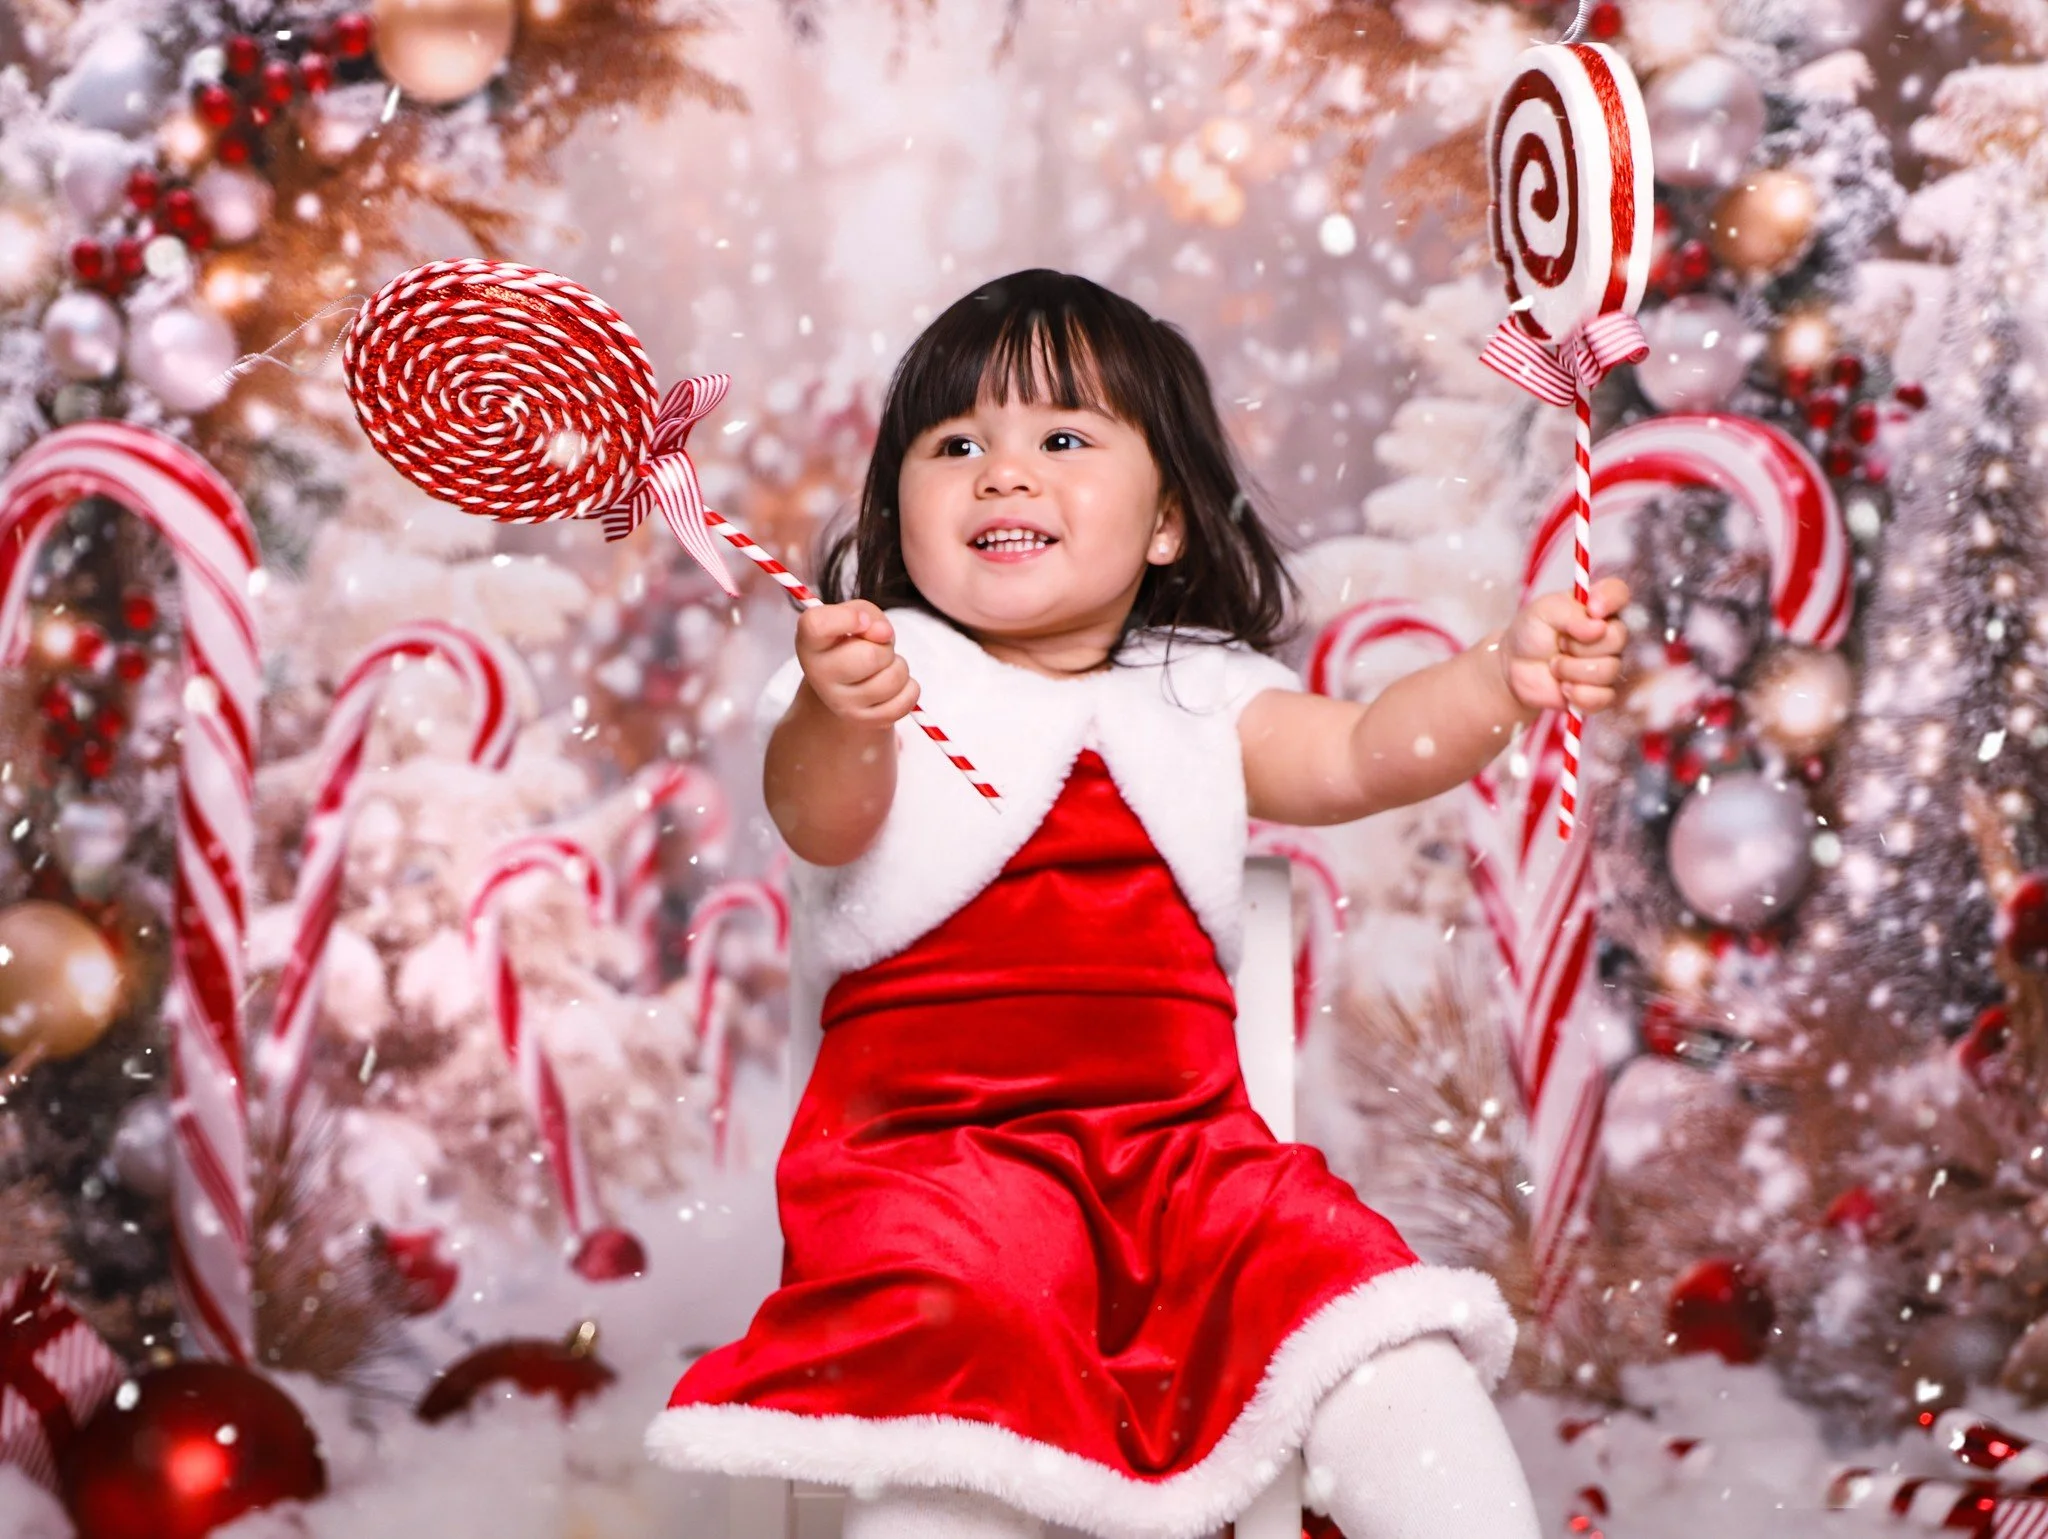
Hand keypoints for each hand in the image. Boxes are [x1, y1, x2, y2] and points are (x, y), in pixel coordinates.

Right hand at [795, 600, 920, 727]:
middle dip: (884, 647)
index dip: (847, 618)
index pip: (816, 625)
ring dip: (898, 666)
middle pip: (870, 657)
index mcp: (810, 642)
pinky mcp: (865, 721)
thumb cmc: (851, 641)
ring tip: (883, 666)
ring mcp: (841, 703)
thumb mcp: (855, 615)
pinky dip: (909, 688)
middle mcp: (819, 676)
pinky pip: (905, 701)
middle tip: (875, 648)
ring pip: (892, 679)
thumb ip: (866, 613)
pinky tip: (893, 685)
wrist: (846, 681)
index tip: (861, 620)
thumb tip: (883, 634)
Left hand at [1499, 576, 1629, 715]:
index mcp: (1597, 606)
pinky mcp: (1601, 692)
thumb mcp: (1542, 612)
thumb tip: (1598, 627)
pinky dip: (1578, 694)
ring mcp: (1608, 663)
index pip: (1619, 592)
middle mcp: (1608, 633)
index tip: (1592, 609)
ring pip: (1609, 670)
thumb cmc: (1531, 633)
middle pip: (1618, 637)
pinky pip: (1604, 697)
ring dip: (1572, 670)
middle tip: (1559, 643)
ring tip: (1554, 665)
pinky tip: (1563, 687)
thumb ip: (1569, 613)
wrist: (1514, 667)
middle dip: (1579, 644)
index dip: (1610, 600)